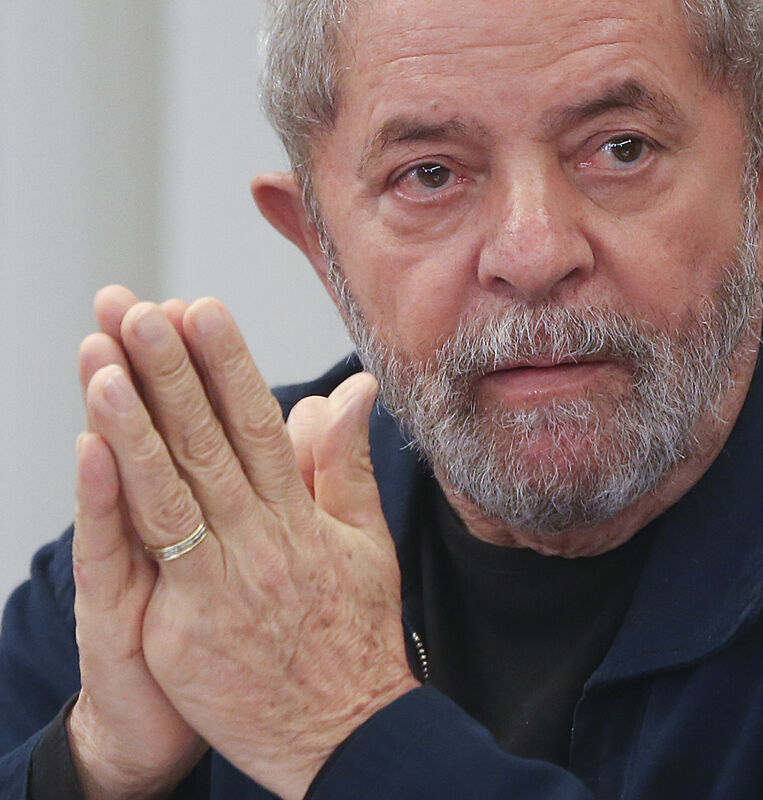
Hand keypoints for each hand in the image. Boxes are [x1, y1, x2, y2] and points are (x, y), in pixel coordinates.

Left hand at [84, 294, 417, 799]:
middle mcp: (264, 542)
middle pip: (210, 443)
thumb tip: (346, 391)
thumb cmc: (356, 637)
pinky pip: (150, 556)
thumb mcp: (364, 542)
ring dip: (136, 419)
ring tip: (106, 357)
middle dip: (174, 370)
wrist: (348, 735)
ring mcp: (222, 586)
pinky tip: (94, 451)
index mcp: (305, 519)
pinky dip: (120, 501)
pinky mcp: (185, 631)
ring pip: (173, 488)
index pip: (261, 424)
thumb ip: (345, 462)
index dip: (230, 364)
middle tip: (141, 309)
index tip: (204, 309)